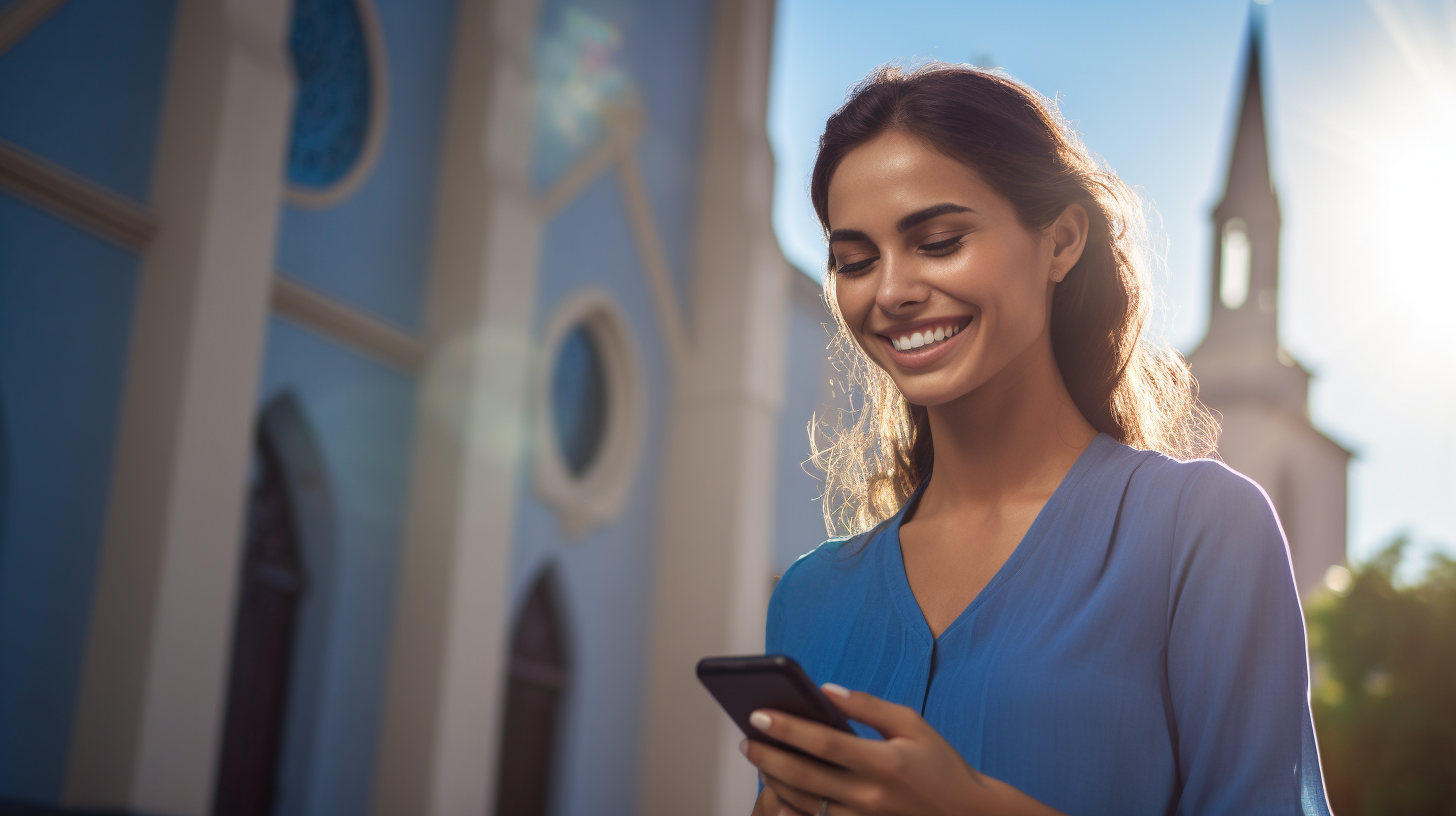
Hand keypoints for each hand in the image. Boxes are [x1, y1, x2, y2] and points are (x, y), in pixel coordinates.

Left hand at [741, 683, 1064, 815]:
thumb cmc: (939, 765)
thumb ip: (868, 707)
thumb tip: (826, 690)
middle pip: (806, 777)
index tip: (758, 714)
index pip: (825, 744)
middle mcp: (871, 796)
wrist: (967, 815)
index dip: (788, 728)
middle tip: (747, 740)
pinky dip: (794, 813)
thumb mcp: (912, 724)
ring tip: (759, 762)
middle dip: (769, 757)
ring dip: (776, 783)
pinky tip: (777, 799)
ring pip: (806, 805)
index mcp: (885, 763)